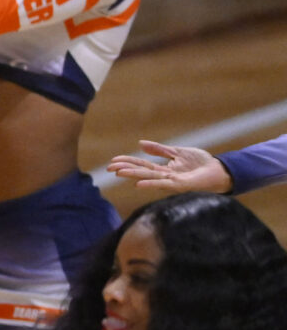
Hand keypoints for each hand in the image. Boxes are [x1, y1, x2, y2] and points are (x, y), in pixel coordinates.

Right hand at [106, 140, 231, 194]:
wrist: (220, 171)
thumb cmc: (201, 163)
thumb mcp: (178, 152)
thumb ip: (160, 150)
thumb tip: (140, 144)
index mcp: (164, 169)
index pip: (142, 165)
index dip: (128, 162)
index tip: (113, 161)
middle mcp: (165, 176)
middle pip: (141, 171)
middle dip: (125, 169)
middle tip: (109, 168)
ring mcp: (171, 181)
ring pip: (148, 177)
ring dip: (133, 175)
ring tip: (119, 173)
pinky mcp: (180, 185)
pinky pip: (162, 184)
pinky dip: (150, 184)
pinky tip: (138, 184)